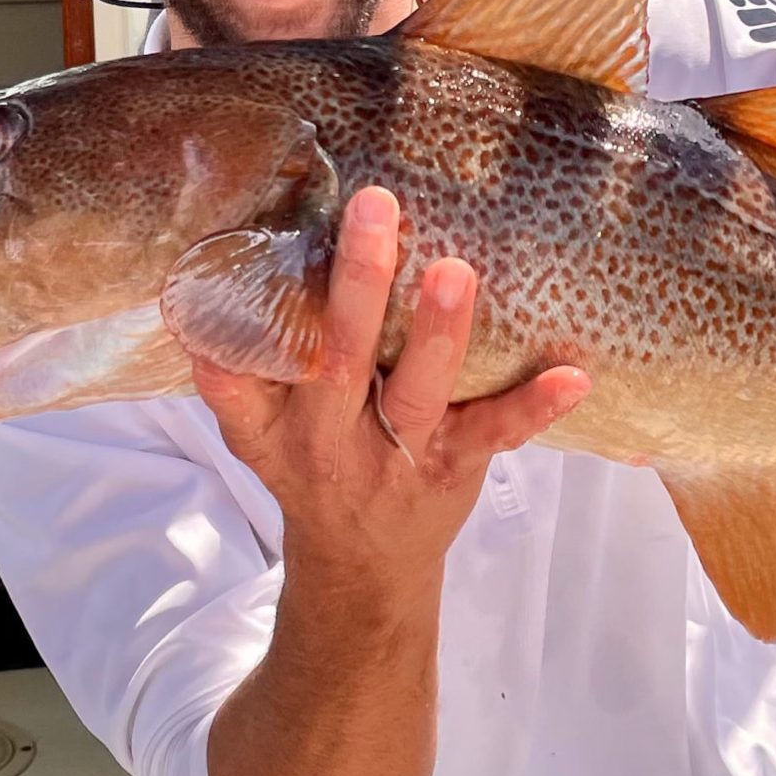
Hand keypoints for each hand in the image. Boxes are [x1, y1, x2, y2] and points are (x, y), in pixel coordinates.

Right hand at [193, 186, 590, 592]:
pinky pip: (495, 437)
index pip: (242, 380)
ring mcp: (399, 457)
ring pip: (418, 393)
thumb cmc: (313, 468)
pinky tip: (573, 377)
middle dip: (358, 283)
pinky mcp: (455, 469)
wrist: (362, 567)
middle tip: (376, 208)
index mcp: (275, 426)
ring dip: (439, 332)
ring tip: (456, 272)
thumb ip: (236, 376)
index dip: (236, 336)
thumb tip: (202, 295)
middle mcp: (332, 441)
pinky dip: (534, 408)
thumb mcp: (256, 436)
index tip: (237, 273)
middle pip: (340, 359)